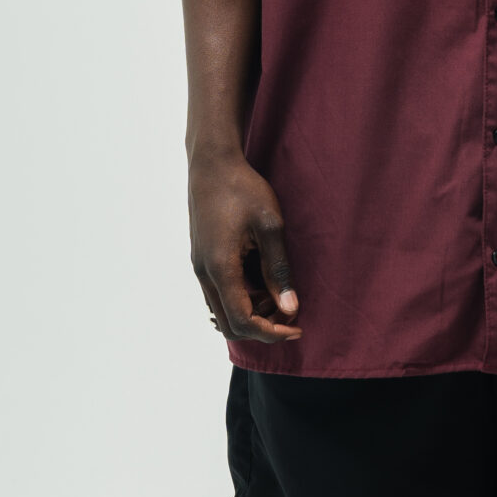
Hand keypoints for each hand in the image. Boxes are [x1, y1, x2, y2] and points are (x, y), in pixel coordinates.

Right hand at [189, 148, 301, 340]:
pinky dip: (242, 297)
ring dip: (252, 312)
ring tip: (278, 290)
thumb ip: (279, 269)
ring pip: (223, 311)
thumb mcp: (270, 226)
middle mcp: (204, 274)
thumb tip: (290, 308)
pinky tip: (262, 278)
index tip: (297, 327)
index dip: (271, 332)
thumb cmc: (243, 189)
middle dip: (262, 327)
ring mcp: (200, 267)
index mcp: (220, 268)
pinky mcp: (202, 259)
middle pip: (229, 325)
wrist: (212, 164)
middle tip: (289, 311)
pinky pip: (220, 294)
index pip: (242, 322)